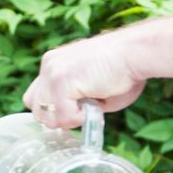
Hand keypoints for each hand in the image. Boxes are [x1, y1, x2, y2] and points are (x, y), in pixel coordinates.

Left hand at [23, 33, 146, 128]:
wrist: (136, 53)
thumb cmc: (124, 70)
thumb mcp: (91, 88)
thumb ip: (74, 101)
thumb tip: (68, 119)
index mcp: (54, 63)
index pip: (36, 96)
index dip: (54, 110)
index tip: (76, 111)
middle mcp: (49, 65)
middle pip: (37, 109)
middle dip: (60, 118)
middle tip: (86, 111)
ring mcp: (52, 72)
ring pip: (48, 117)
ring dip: (71, 119)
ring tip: (94, 104)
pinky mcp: (61, 81)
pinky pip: (63, 117)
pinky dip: (81, 118)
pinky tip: (97, 102)